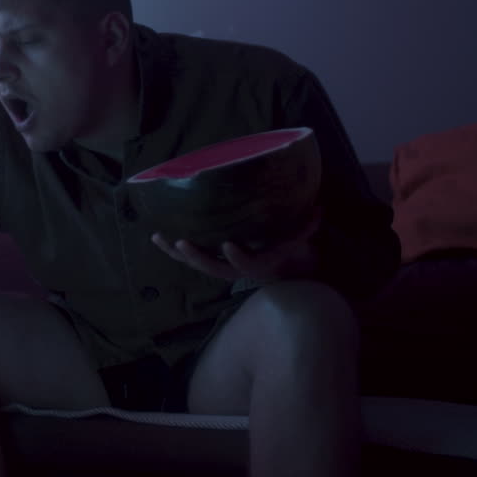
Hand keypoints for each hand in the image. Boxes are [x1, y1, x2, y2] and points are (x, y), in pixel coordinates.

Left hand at [150, 210, 321, 281]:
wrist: (283, 268)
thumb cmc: (292, 247)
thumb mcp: (302, 237)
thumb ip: (308, 224)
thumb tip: (319, 207)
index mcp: (262, 263)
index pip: (249, 264)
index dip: (238, 257)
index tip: (229, 246)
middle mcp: (239, 268)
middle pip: (214, 269)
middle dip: (197, 257)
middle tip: (182, 242)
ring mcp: (223, 266)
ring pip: (197, 264)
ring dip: (177, 253)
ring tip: (159, 238)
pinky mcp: (212, 260)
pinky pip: (190, 257)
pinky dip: (173, 249)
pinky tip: (156, 236)